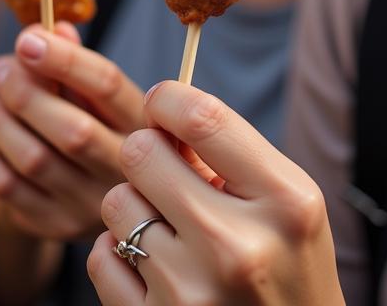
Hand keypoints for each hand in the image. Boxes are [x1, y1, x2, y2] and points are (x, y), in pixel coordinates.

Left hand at [0, 23, 144, 241]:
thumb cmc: (103, 129)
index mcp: (143, 124)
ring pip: (35, 160)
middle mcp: (125, 170)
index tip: (26, 40)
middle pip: (72, 130)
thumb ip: (78, 62)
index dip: (64, 59)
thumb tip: (52, 28)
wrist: (114, 204)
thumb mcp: (105, 97)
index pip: (107, 86)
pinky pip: (10, 191)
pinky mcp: (58, 226)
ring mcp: (92, 205)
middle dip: (24, 92)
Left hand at [87, 82, 343, 305]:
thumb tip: (158, 109)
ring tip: (170, 230)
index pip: (200, 117)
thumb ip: (229, 152)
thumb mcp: (285, 202)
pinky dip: (117, 256)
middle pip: (141, 152)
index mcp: (286, 202)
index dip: (167, 99)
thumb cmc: (285, 265)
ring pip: (116, 202)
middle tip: (167, 175)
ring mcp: (194, 292)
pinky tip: (153, 268)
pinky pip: (101, 257)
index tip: (162, 106)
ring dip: (134, 209)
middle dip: (149, 155)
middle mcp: (238, 247)